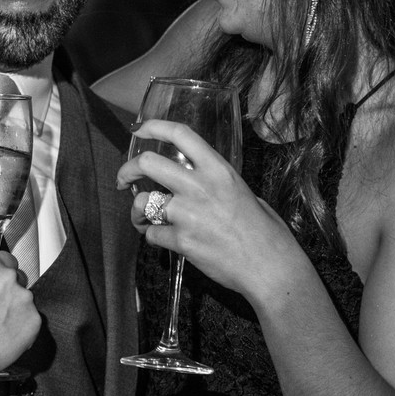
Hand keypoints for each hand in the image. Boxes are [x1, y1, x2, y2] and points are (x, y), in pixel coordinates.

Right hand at [0, 252, 40, 380]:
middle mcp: (9, 277)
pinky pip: (30, 319)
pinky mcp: (34, 319)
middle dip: (8, 290)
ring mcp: (24, 298)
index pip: (5, 258)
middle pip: (16, 277)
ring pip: (24, 299)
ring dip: (14, 309)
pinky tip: (4, 335)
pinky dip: (21, 326)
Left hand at [115, 119, 300, 300]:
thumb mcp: (243, 191)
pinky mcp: (182, 241)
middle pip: (147, 162)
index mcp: (218, 169)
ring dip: (136, 211)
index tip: (138, 130)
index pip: (180, 134)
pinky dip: (153, 238)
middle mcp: (199, 186)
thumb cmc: (266, 232)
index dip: (153, 127)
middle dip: (128, 169)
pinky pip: (152, 234)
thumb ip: (217, 181)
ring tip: (142, 219)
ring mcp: (188, 214)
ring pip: (142, 201)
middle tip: (124, 179)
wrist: (270, 268)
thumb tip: (200, 181)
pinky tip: (164, 241)